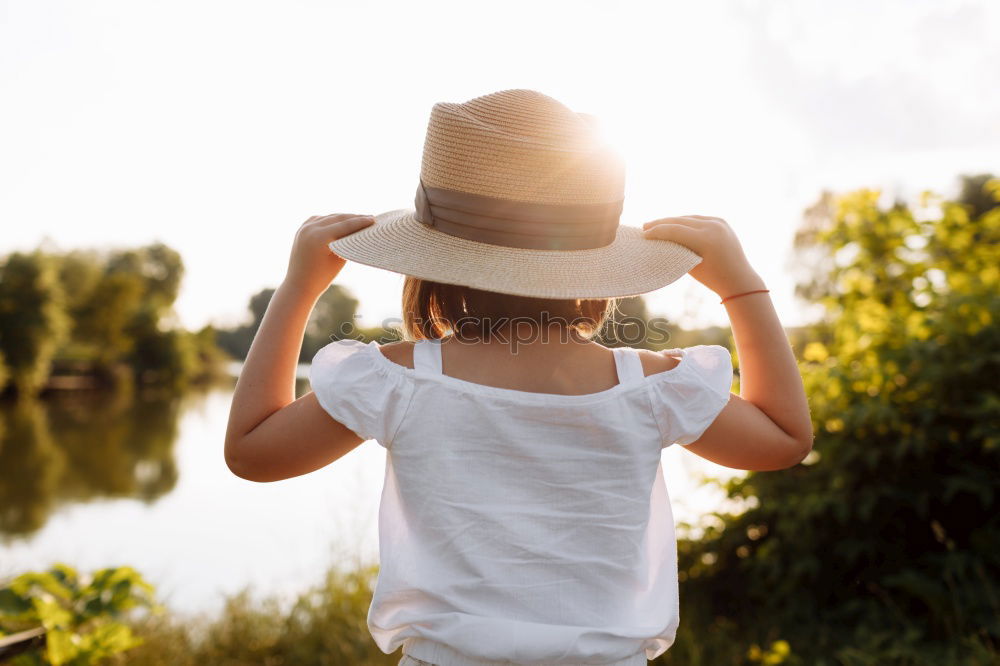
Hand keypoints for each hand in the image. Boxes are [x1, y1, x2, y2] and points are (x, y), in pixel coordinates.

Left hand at [283, 213, 374, 296]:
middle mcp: (310, 229)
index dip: (361, 222)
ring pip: (329, 217)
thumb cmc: (322, 277)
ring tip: (358, 219)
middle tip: (370, 218)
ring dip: (344, 217)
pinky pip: (320, 219)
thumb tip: (359, 231)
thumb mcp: (339, 259)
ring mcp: (304, 227)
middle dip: (354, 218)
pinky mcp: (302, 229)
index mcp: (319, 237)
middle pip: (338, 218)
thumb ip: (347, 243)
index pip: (345, 225)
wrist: (299, 285)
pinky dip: (331, 219)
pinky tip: (341, 220)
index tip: (374, 219)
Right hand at [642, 215, 764, 297]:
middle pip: (680, 220)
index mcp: (706, 240)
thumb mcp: (690, 264)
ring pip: (689, 218)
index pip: (675, 230)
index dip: (657, 231)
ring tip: (657, 225)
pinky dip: (685, 222)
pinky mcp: (721, 221)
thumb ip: (677, 248)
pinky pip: (698, 219)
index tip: (643, 234)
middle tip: (645, 226)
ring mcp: (719, 222)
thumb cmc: (712, 278)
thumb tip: (660, 239)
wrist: (739, 279)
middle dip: (662, 223)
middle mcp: (713, 227)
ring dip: (672, 221)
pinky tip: (674, 224)